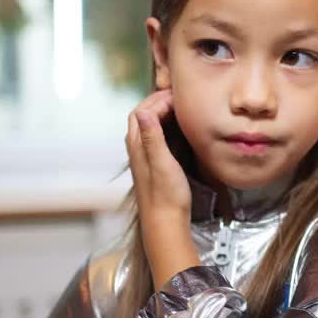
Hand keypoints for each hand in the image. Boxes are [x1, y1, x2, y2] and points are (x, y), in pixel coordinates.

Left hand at [126, 90, 200, 288]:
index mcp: (137, 145)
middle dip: (159, 101)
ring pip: (148, 126)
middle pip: (142, 116)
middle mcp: (137, 148)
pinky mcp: (153, 164)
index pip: (142, 111)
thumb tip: (142, 111)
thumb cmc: (166, 195)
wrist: (164, 223)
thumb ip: (152, 137)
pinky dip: (165, 125)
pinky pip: (155, 136)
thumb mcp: (162, 163)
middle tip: (180, 96)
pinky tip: (178, 128)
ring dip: (161, 112)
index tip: (178, 94)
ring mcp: (144, 157)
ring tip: (180, 106)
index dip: (157, 99)